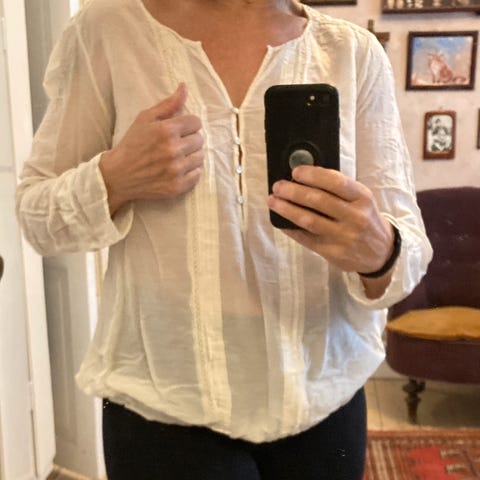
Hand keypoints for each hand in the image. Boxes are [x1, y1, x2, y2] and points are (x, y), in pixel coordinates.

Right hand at [99, 83, 203, 213]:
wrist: (119, 175)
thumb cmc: (132, 144)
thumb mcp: (145, 119)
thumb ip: (168, 104)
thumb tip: (185, 87)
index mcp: (166, 130)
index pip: (196, 122)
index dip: (188, 125)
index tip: (179, 129)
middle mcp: (173, 150)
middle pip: (199, 140)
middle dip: (190, 139)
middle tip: (176, 143)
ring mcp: (176, 170)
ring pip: (200, 157)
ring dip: (191, 155)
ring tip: (177, 156)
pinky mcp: (177, 186)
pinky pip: (197, 175)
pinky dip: (190, 172)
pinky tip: (178, 168)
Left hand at [267, 166, 394, 274]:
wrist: (381, 253)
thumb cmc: (365, 219)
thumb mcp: (362, 200)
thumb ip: (339, 189)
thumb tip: (305, 176)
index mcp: (363, 198)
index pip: (336, 182)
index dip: (313, 175)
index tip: (296, 172)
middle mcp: (355, 217)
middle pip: (318, 200)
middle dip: (293, 191)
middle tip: (278, 186)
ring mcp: (343, 237)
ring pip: (309, 220)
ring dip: (287, 209)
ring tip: (273, 201)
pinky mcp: (332, 252)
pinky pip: (306, 238)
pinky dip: (290, 228)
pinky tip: (281, 221)